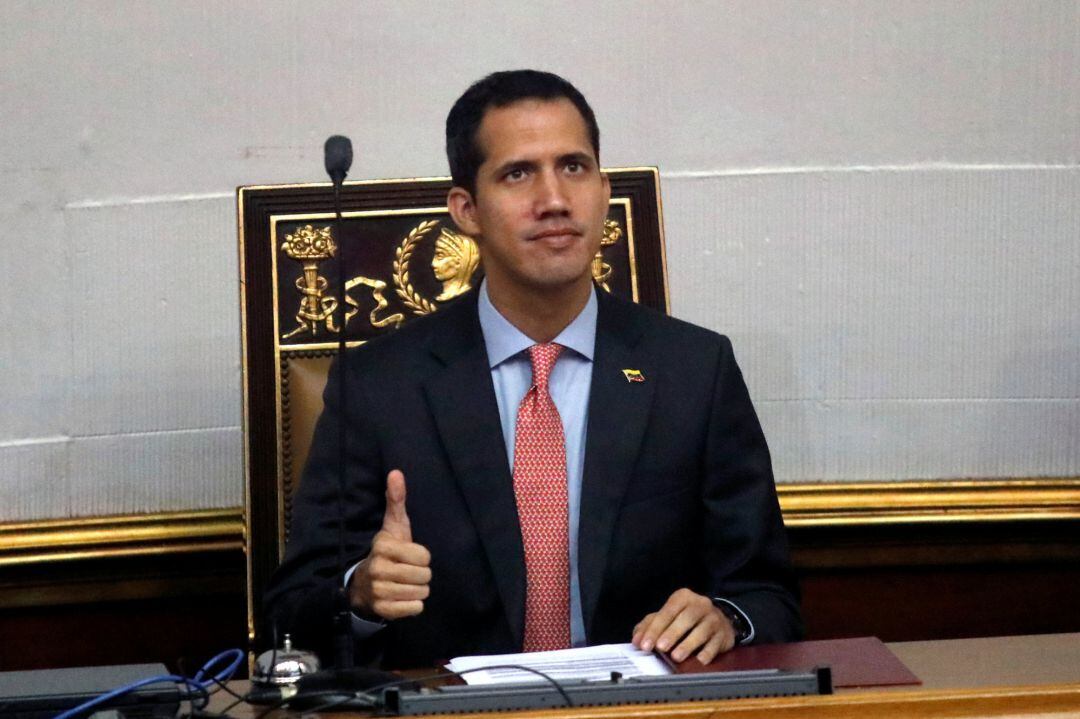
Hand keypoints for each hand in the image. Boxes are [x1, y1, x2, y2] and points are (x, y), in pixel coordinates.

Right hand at [348, 470, 431, 619]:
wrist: (364, 584)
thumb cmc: (388, 551)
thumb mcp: (393, 526)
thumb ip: (396, 500)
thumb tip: (396, 472)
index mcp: (383, 546)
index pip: (424, 556)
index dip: (422, 556)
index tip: (410, 555)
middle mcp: (378, 568)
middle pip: (424, 575)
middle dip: (422, 575)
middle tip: (410, 572)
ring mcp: (379, 590)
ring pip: (421, 592)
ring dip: (418, 590)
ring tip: (406, 584)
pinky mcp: (382, 609)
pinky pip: (414, 609)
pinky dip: (414, 605)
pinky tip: (403, 598)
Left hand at [631, 588, 734, 663]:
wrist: (718, 621)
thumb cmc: (686, 619)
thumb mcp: (667, 617)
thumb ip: (649, 626)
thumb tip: (637, 640)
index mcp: (683, 597)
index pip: (667, 611)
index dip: (655, 628)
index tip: (645, 645)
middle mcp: (701, 604)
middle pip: (686, 618)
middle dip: (671, 633)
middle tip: (660, 648)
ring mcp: (714, 619)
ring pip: (702, 630)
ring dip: (688, 644)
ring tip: (676, 657)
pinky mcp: (724, 634)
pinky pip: (716, 643)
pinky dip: (707, 652)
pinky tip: (699, 660)